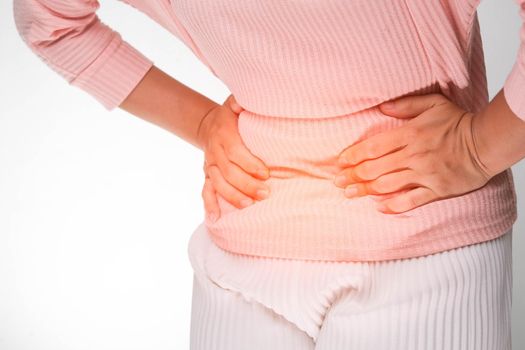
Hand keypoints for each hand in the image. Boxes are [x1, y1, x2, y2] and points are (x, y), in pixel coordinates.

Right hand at [198, 94, 270, 221]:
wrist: (208, 125)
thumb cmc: (230, 116)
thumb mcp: (234, 104)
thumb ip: (240, 103)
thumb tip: (243, 102)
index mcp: (224, 135)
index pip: (236, 152)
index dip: (250, 164)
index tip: (266, 174)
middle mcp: (215, 153)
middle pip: (229, 172)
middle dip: (247, 184)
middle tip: (265, 194)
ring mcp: (209, 167)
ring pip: (219, 185)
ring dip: (233, 196)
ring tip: (249, 205)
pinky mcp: (207, 176)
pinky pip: (205, 192)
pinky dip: (209, 206)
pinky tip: (215, 219)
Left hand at [333, 93, 492, 213]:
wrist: (486, 142)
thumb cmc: (458, 122)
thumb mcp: (433, 103)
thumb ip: (405, 105)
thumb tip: (380, 107)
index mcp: (410, 134)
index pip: (374, 146)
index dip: (354, 155)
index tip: (340, 161)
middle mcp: (414, 156)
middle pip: (375, 168)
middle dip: (353, 175)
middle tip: (337, 181)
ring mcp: (425, 174)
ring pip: (388, 185)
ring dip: (366, 190)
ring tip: (349, 194)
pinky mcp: (437, 190)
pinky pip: (412, 201)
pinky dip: (395, 206)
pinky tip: (380, 208)